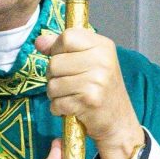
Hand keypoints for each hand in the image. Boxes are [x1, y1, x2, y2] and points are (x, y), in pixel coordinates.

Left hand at [37, 27, 143, 158]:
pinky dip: (59, 109)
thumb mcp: (89, 61)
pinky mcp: (89, 101)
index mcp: (103, 46)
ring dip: (55, 95)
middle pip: (55, 62)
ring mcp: (96, 81)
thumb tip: (39, 41)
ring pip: (52, 84)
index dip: (58, 49)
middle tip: (69, 84)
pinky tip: (72, 109)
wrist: (119, 122)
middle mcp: (102, 61)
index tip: (65, 60)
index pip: (68, 36)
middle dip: (54, 77)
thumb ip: (63, 48)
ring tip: (71, 97)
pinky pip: (57, 103)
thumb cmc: (102, 90)